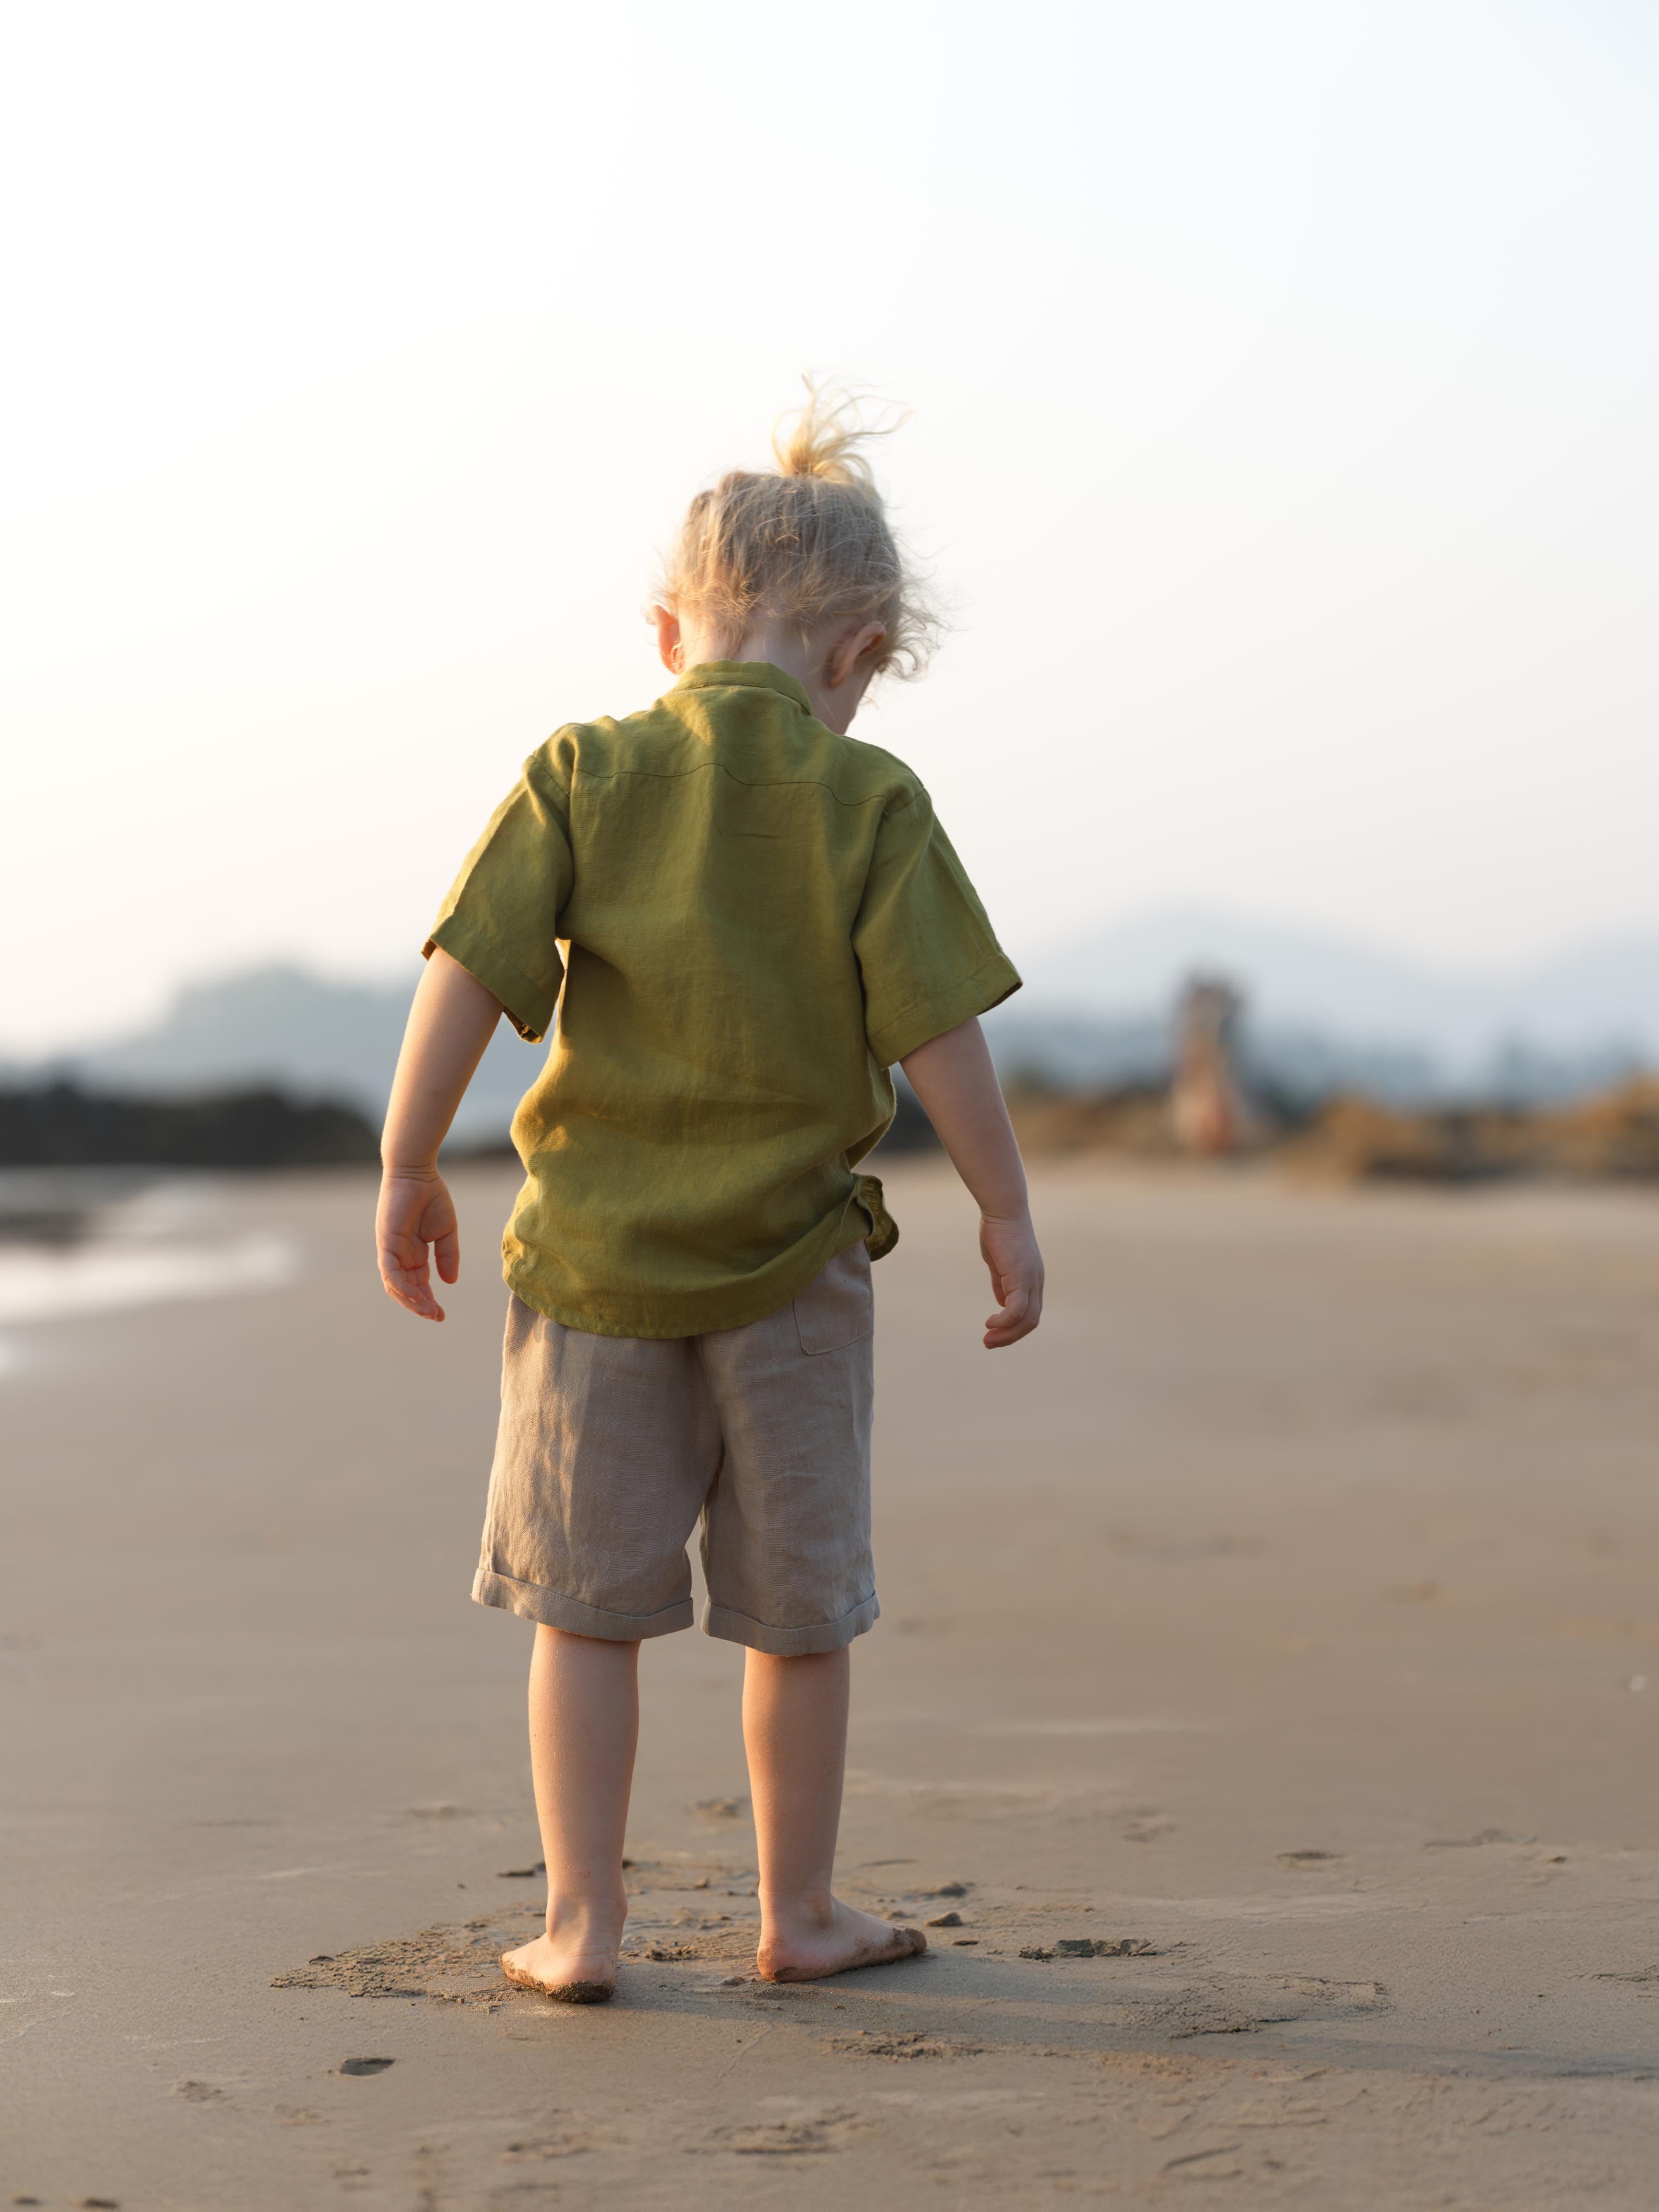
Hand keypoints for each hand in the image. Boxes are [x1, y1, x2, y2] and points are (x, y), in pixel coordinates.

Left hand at [376, 1170, 459, 1320]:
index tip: (441, 1314)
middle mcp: (399, 1255)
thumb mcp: (446, 1231)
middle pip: (405, 1289)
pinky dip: (401, 1285)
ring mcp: (390, 1250)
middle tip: (436, 1317)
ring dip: (411, 1300)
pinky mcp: (386, 1242)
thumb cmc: (431, 1196)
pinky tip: (415, 1295)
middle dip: (420, 1305)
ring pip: (395, 1285)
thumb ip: (448, 1255)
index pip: (418, 1284)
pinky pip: (390, 1270)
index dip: (428, 1300)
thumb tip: (449, 1282)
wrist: (417, 1172)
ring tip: (428, 1312)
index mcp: (413, 1253)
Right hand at [979, 1210, 1043, 1348]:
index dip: (1014, 1327)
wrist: (1003, 1210)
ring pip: (1026, 1319)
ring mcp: (1031, 1279)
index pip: (1030, 1312)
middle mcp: (1036, 1282)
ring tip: (988, 1339)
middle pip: (1031, 1321)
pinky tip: (990, 1322)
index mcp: (1032, 1279)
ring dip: (1006, 1334)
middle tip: (988, 1343)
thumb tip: (1001, 1302)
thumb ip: (1001, 1282)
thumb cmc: (999, 1231)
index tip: (993, 1332)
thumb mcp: (999, 1262)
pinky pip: (1016, 1309)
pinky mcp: (1021, 1276)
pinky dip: (1004, 1321)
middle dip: (1010, 1337)